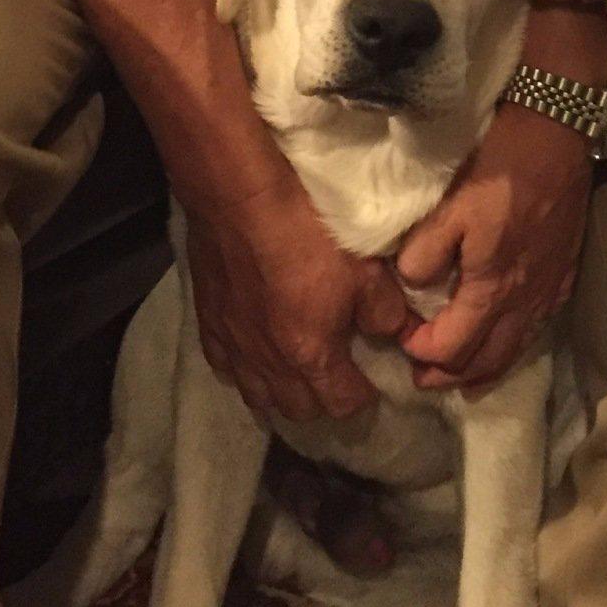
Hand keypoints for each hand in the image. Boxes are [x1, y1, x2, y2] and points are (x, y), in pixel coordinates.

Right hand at [185, 166, 412, 422]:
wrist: (239, 198)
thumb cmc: (307, 231)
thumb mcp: (364, 267)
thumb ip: (387, 312)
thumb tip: (400, 335)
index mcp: (311, 354)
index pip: (340, 403)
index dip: (361, 396)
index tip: (369, 381)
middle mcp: (269, 364)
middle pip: (297, 409)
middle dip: (320, 399)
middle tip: (335, 372)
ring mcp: (234, 347)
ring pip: (257, 396)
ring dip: (279, 391)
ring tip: (293, 367)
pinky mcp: (207, 325)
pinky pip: (224, 367)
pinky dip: (243, 368)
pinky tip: (252, 349)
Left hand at [395, 105, 591, 393]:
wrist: (556, 136)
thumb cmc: (499, 169)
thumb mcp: (450, 208)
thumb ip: (425, 253)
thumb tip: (412, 284)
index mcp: (492, 289)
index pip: (454, 346)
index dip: (424, 353)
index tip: (403, 343)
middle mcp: (525, 302)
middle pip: (487, 360)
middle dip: (453, 375)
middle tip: (425, 380)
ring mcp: (549, 292)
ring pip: (516, 350)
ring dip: (486, 369)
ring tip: (464, 381)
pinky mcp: (563, 275)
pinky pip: (537, 329)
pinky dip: (515, 346)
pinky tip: (507, 342)